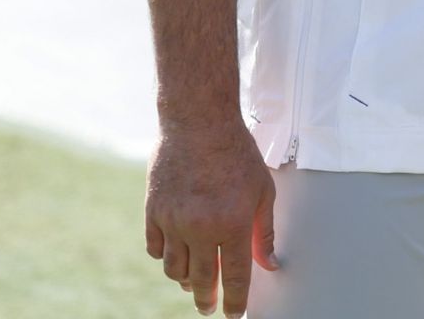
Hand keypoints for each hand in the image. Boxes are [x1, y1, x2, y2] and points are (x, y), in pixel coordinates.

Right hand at [144, 123, 278, 317]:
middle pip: (202, 279)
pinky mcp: (152, 212)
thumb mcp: (264, 191)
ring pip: (174, 268)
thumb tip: (271, 264)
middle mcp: (200, 228)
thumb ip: (266, 232)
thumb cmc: (237, 155)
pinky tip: (175, 254)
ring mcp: (172, 221)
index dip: (236, 301)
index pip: (236, 276)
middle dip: (206, 299)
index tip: (234, 315)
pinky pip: (154, 248)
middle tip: (208, 307)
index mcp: (233, 224)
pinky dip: (164, 256)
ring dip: (185, 279)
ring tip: (194, 282)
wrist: (198, 123)